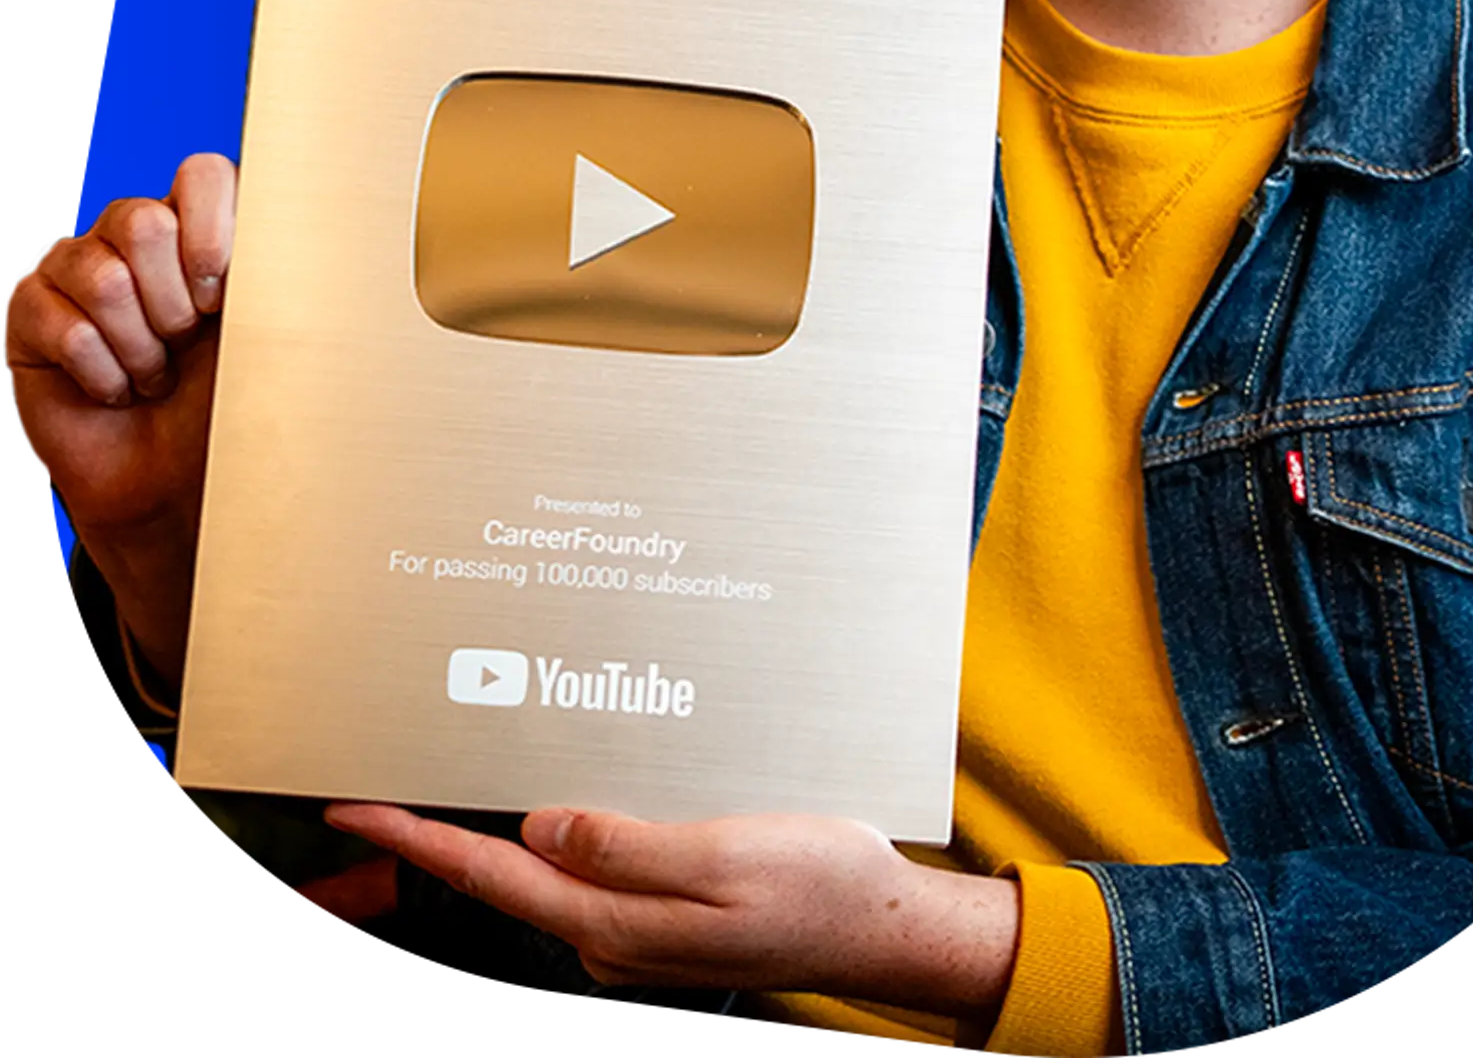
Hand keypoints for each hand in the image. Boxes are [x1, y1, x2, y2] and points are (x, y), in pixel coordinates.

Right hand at [3, 153, 235, 686]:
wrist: (180, 484)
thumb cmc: (235, 405)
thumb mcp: (275, 332)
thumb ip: (285, 269)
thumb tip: (327, 214)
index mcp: (206, 226)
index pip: (201, 174)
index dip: (211, 229)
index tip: (223, 294)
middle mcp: (141, 236)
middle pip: (142, 221)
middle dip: (173, 304)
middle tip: (185, 344)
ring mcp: (80, 268)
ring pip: (102, 274)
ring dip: (139, 345)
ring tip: (155, 372)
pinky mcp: (32, 311)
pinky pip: (60, 324)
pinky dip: (100, 371)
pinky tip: (115, 388)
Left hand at [324, 802, 1019, 1016]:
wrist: (881, 927)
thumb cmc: (816, 885)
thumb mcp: (725, 853)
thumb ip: (627, 846)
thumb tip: (540, 828)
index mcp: (615, 920)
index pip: (491, 872)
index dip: (416, 838)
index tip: (354, 806)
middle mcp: (611, 934)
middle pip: (502, 873)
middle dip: (438, 829)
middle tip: (384, 781)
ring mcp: (635, 929)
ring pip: (546, 868)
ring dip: (497, 826)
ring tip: (456, 775)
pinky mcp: (663, 913)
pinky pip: (594, 866)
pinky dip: (560, 830)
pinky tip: (561, 798)